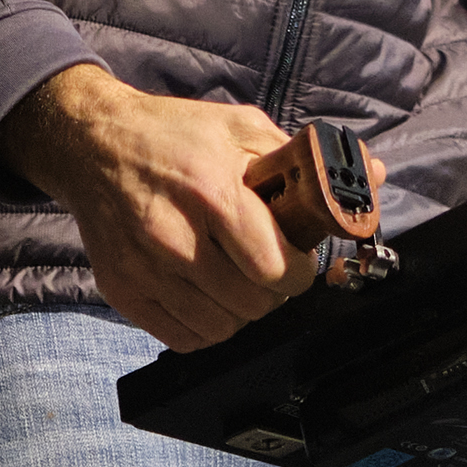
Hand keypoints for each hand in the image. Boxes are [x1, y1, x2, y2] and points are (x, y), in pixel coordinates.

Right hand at [0, 66, 316, 349]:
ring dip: (239, 310)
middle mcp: (175, 236)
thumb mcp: (242, 129)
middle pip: (252, 304)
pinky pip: (183, 338)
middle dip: (271, 290)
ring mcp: (144, 269)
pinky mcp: (122, 291)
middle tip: (266, 267)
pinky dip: (204, 324)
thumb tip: (373, 175)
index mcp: (213, 192)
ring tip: (234, 278)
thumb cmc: (174, 135)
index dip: (298, 271)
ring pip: (220, 328)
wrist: (93, 144)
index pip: (276, 269)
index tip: (296, 260)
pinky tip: (205, 293)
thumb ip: (304, 160)